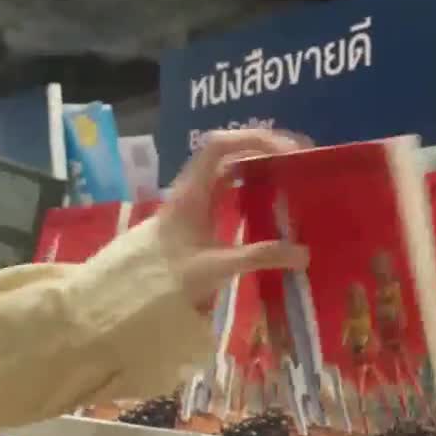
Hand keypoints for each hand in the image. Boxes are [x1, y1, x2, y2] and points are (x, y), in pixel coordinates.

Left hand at [157, 129, 310, 310]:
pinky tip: (272, 198)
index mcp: (192, 190)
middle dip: (265, 147)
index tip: (287, 151)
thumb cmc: (168, 277)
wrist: (132, 296)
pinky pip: (229, 188)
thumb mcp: (215, 268)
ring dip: (260, 164)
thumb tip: (304, 253)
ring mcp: (196, 199)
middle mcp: (194, 187)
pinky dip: (253, 185)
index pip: (220, 145)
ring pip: (230, 168)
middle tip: (301, 157)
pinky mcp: (200, 215)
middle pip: (229, 151)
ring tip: (293, 170)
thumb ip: (258, 257)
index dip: (253, 139)